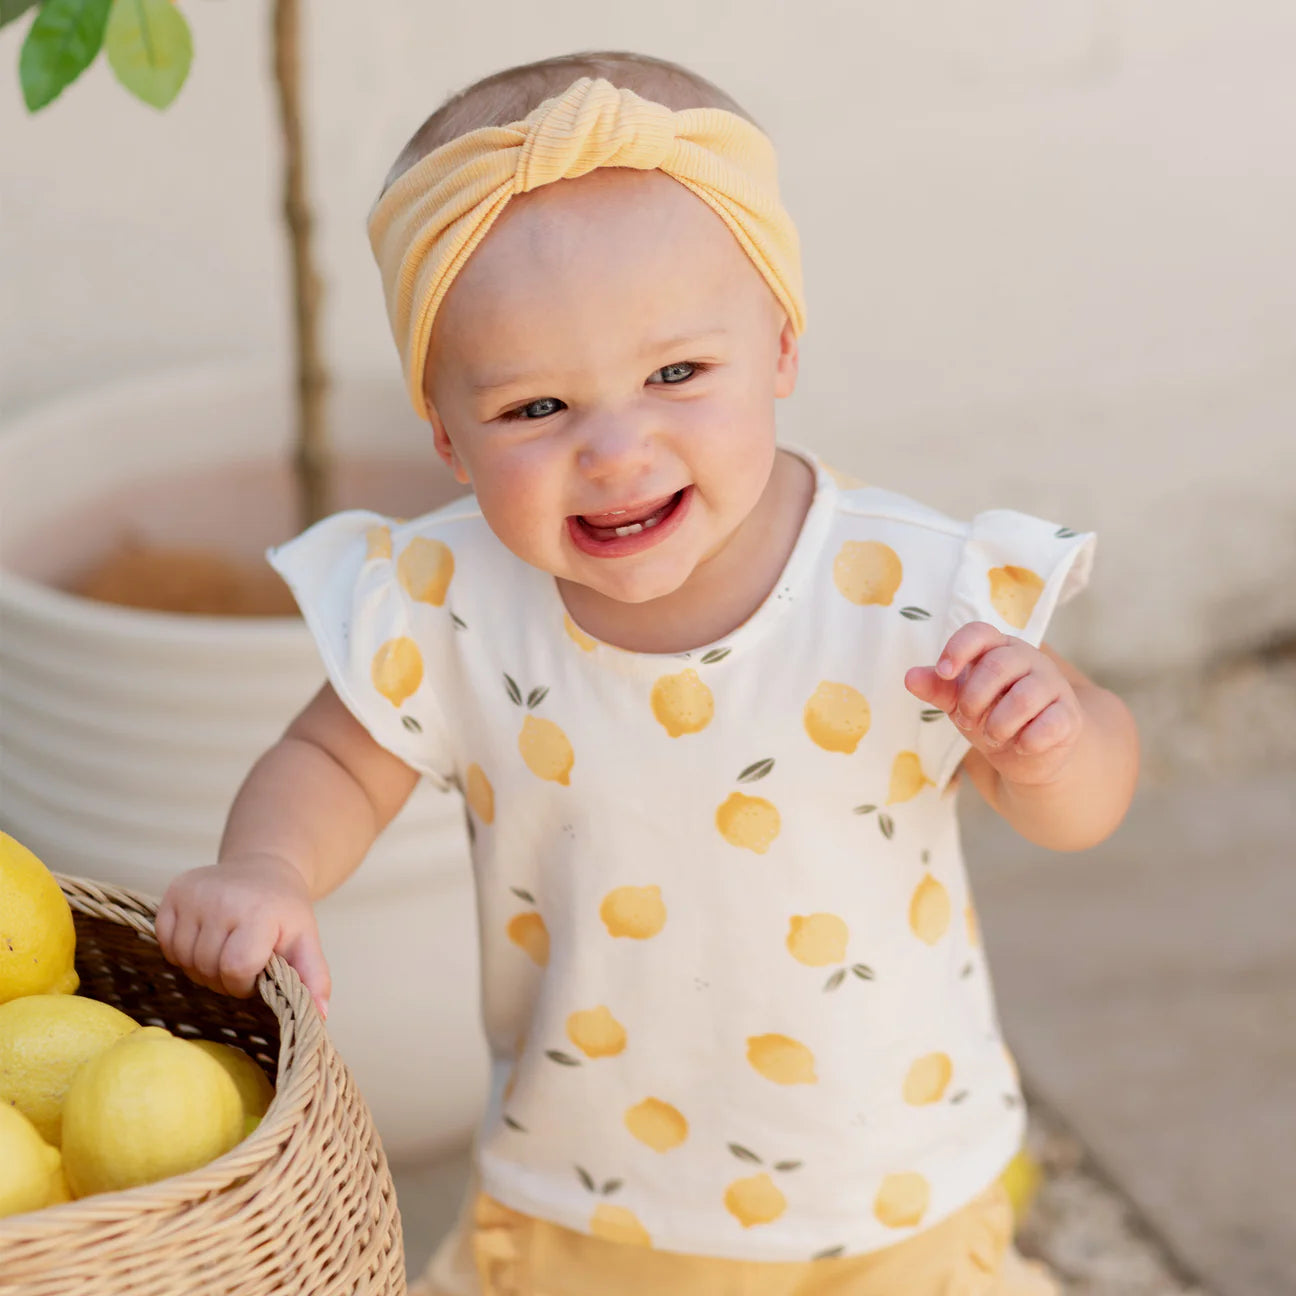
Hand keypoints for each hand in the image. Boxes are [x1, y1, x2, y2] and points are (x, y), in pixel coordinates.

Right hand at [156, 854, 331, 1019]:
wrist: (263, 869)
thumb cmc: (284, 912)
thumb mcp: (306, 941)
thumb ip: (314, 979)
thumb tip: (320, 1017)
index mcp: (259, 912)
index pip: (236, 968)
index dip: (243, 983)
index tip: (256, 973)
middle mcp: (223, 898)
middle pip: (207, 968)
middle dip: (223, 978)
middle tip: (240, 962)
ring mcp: (195, 894)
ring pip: (184, 959)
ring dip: (202, 967)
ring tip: (223, 950)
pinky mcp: (174, 892)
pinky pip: (165, 943)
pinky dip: (181, 950)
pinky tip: (204, 937)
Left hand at [904, 622, 1082, 785]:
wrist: (1029, 753)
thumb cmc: (991, 715)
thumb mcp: (959, 702)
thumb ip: (937, 688)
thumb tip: (910, 677)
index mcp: (998, 649)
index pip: (980, 632)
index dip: (959, 649)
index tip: (944, 673)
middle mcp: (1029, 660)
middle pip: (998, 665)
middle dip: (974, 700)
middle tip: (968, 720)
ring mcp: (1053, 686)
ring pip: (1024, 697)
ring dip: (999, 724)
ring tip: (993, 735)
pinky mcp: (1070, 716)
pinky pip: (1050, 724)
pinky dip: (1027, 741)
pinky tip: (1021, 745)